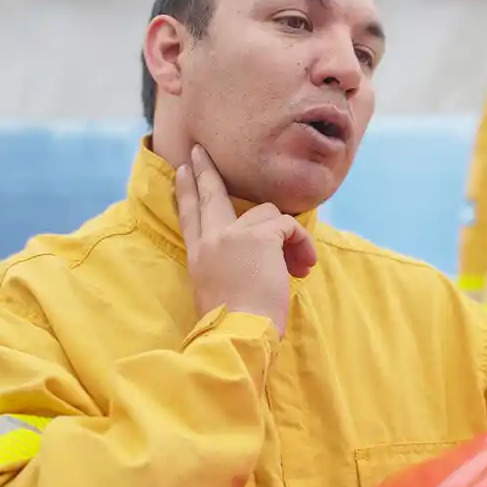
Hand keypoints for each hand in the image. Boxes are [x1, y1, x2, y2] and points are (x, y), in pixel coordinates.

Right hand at [174, 145, 317, 336]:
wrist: (237, 332)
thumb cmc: (234, 325)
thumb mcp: (217, 291)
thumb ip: (227, 267)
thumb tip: (252, 260)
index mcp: (199, 255)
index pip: (190, 215)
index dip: (185, 192)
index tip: (182, 171)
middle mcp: (211, 239)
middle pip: (210, 196)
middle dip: (205, 172)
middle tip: (201, 153)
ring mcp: (234, 235)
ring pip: (268, 214)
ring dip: (288, 238)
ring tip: (297, 265)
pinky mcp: (261, 236)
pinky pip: (289, 226)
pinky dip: (302, 244)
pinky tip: (303, 266)